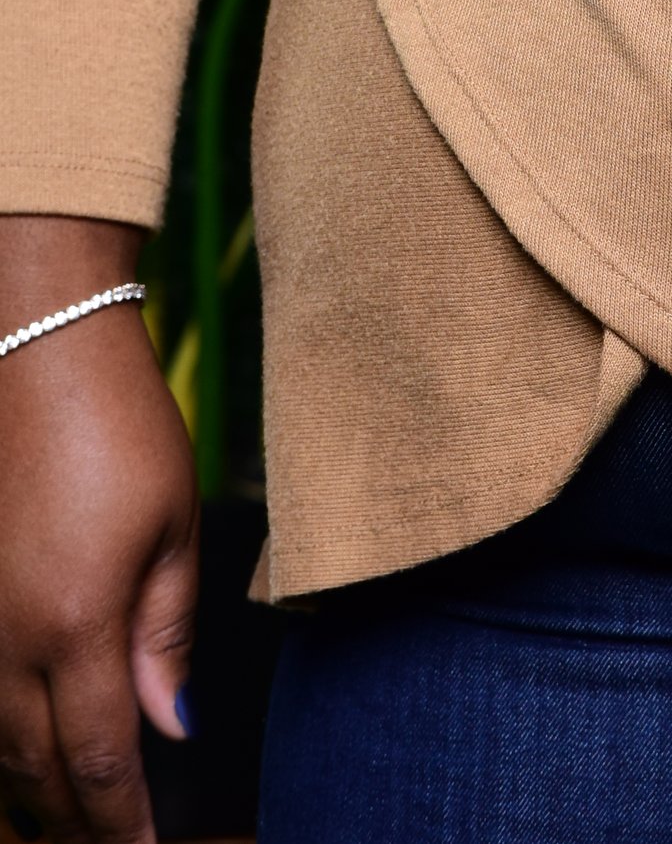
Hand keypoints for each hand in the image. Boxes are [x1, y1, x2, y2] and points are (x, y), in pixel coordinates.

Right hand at [0, 219, 195, 843]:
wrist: (41, 354)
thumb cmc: (123, 429)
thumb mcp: (175, 528)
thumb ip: (166, 638)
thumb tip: (171, 732)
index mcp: (75, 628)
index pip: (98, 763)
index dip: (121, 823)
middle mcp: (7, 643)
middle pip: (36, 772)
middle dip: (76, 822)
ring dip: (32, 792)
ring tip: (73, 820)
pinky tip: (22, 754)